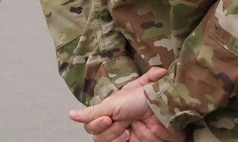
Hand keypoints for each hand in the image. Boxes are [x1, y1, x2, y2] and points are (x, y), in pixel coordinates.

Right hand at [69, 67, 183, 140]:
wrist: (165, 109)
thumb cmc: (145, 98)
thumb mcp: (116, 101)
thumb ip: (93, 111)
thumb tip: (71, 115)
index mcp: (112, 110)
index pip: (91, 123)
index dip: (96, 124)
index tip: (107, 119)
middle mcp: (116, 122)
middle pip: (96, 136)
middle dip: (108, 129)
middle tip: (124, 121)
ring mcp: (125, 134)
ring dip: (115, 136)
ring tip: (129, 129)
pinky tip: (129, 137)